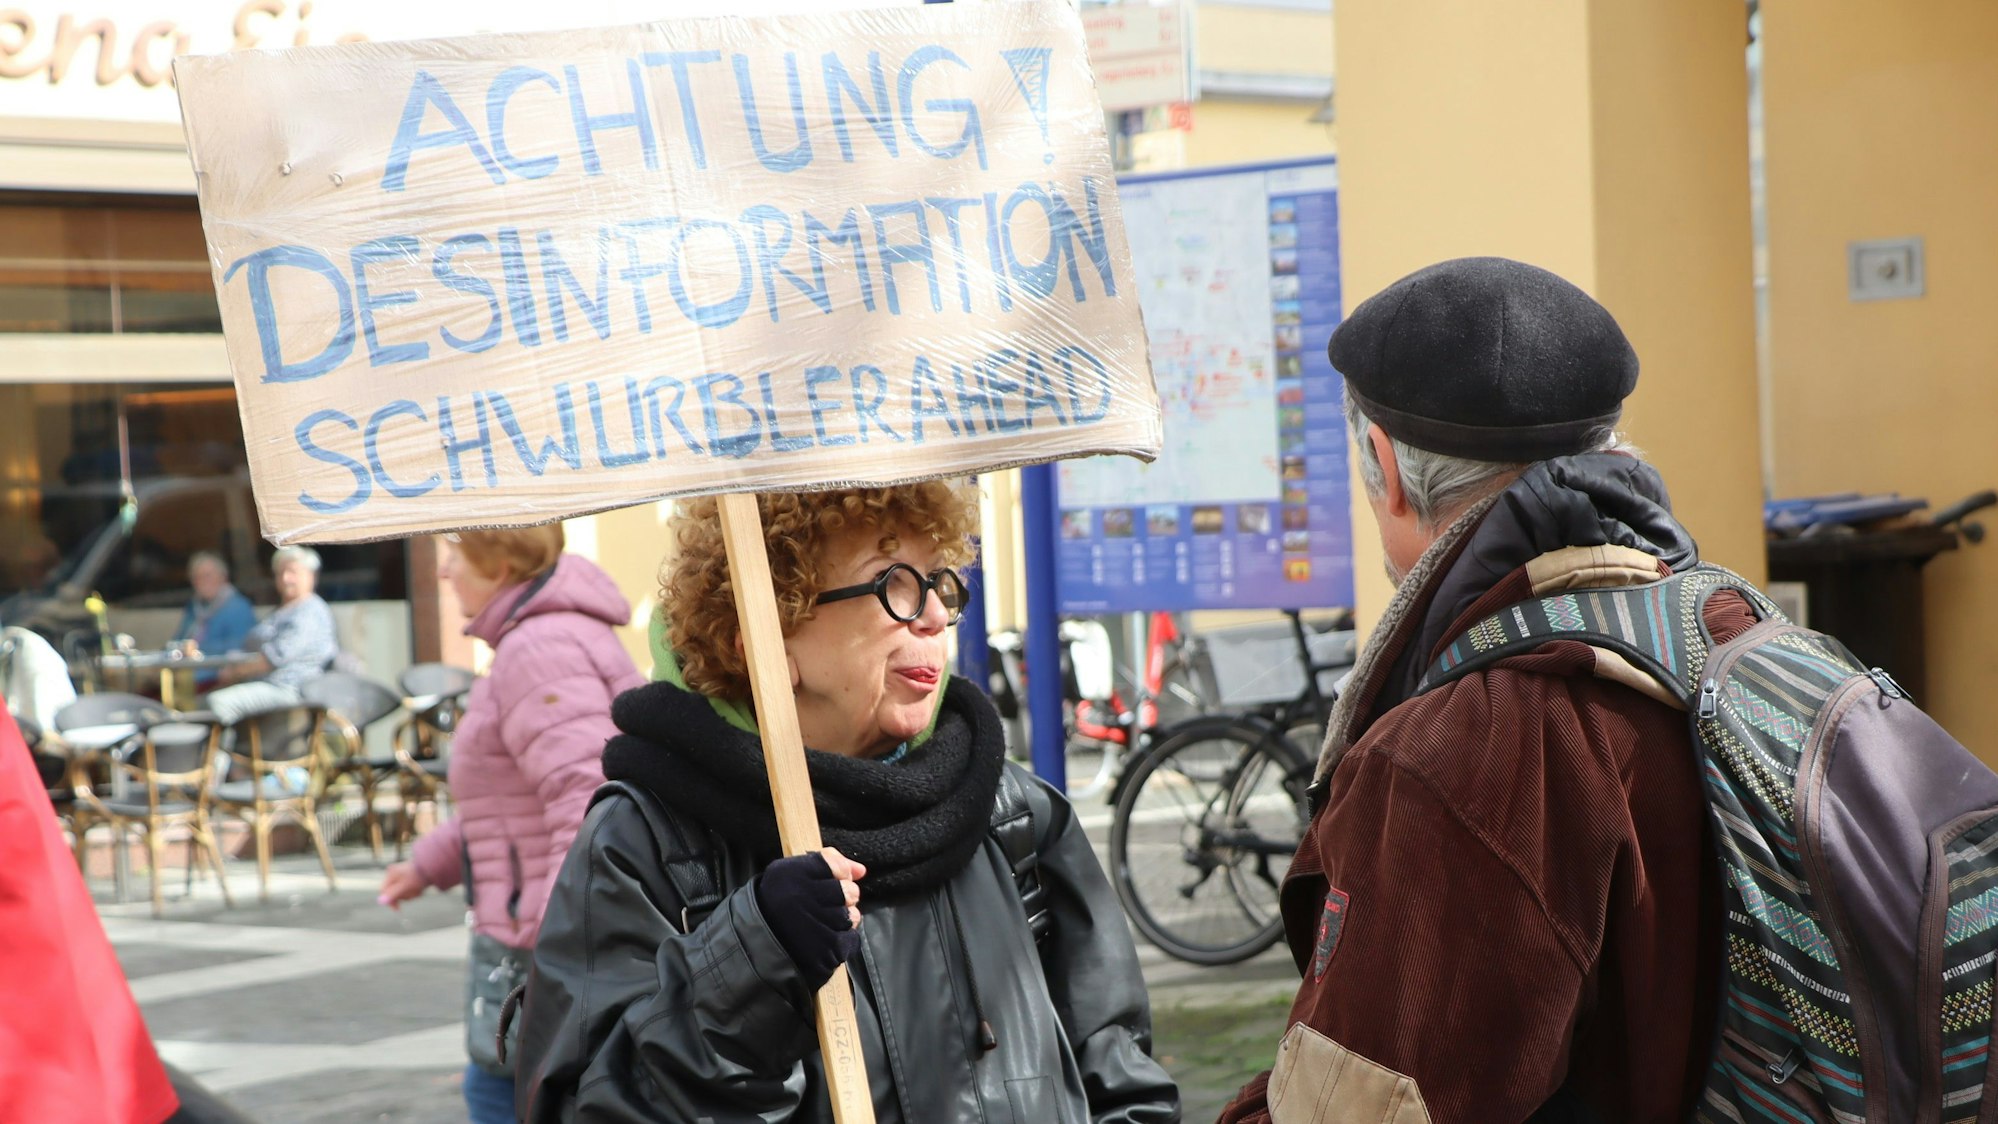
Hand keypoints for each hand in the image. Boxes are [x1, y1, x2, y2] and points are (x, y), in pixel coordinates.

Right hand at [378, 862, 425, 909]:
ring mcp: (402, 874)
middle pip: (394, 892)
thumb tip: (380, 901)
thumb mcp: (404, 887)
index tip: (397, 909)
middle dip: (404, 896)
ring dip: (411, 894)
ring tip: (419, 890)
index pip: (384, 891)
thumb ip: (392, 894)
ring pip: (402, 891)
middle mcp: (395, 873)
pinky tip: (421, 888)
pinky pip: (409, 888)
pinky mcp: (410, 877)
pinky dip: (415, 890)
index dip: (390, 901)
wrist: (434, 866)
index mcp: (391, 874)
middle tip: (414, 893)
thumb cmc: (418, 876)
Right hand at [754, 847, 866, 989]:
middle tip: (826, 904)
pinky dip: (841, 940)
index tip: (832, 880)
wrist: (756, 948)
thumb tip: (860, 870)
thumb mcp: (790, 874)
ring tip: (821, 922)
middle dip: (844, 897)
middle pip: (849, 891)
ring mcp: (811, 926)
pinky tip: (822, 939)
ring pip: (851, 916)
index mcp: (788, 874)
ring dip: (842, 920)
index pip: (836, 866)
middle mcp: (799, 898)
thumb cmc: (777, 907)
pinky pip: (849, 939)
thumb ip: (828, 863)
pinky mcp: (821, 952)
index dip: (840, 874)